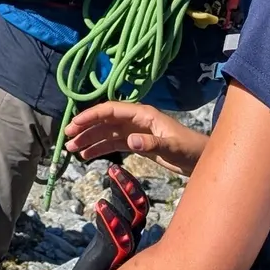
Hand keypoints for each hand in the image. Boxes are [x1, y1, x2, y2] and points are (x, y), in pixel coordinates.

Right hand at [65, 99, 204, 172]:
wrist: (202, 159)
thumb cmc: (190, 149)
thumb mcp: (173, 148)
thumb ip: (152, 143)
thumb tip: (130, 141)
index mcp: (143, 114)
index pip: (111, 110)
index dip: (91, 116)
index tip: (74, 125)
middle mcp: (136, 120)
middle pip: (105, 120)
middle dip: (85, 128)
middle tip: (67, 138)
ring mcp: (136, 131)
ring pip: (107, 133)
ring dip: (89, 139)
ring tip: (72, 150)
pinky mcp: (138, 143)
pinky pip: (114, 143)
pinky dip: (100, 148)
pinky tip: (88, 156)